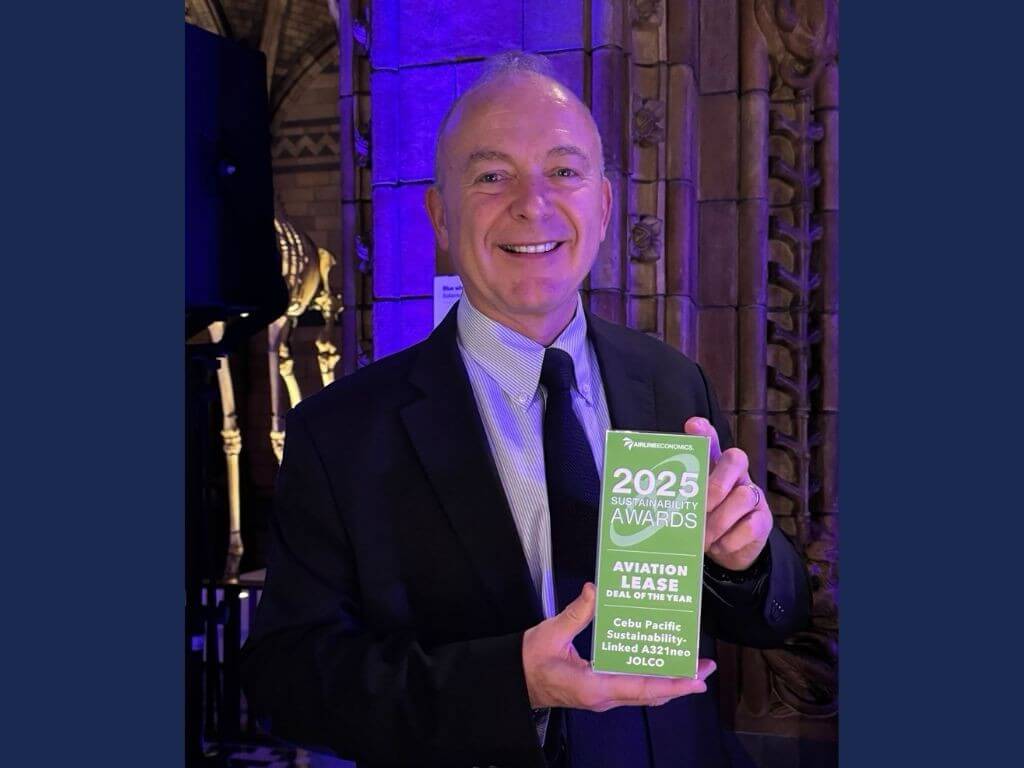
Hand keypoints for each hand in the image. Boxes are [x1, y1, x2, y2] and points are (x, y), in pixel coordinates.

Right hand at [522, 583, 715, 710]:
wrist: (514, 680)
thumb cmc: (529, 660)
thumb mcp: (550, 633)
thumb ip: (576, 613)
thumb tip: (595, 590)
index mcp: (593, 686)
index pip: (639, 688)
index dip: (670, 684)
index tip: (696, 680)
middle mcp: (603, 696)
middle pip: (650, 694)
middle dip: (681, 683)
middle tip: (706, 668)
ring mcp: (603, 696)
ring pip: (645, 694)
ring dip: (670, 682)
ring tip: (692, 667)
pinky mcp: (600, 690)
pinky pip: (633, 688)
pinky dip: (652, 679)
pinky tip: (660, 663)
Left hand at [684, 417, 771, 571]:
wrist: (729, 551)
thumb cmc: (705, 521)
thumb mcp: (690, 507)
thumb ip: (676, 496)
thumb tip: (646, 498)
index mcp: (715, 468)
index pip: (711, 443)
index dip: (705, 433)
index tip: (693, 426)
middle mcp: (737, 476)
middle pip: (736, 459)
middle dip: (715, 486)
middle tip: (698, 510)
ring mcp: (753, 496)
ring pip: (743, 495)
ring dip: (719, 520)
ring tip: (702, 538)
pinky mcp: (764, 520)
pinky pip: (751, 525)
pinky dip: (731, 538)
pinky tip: (719, 545)